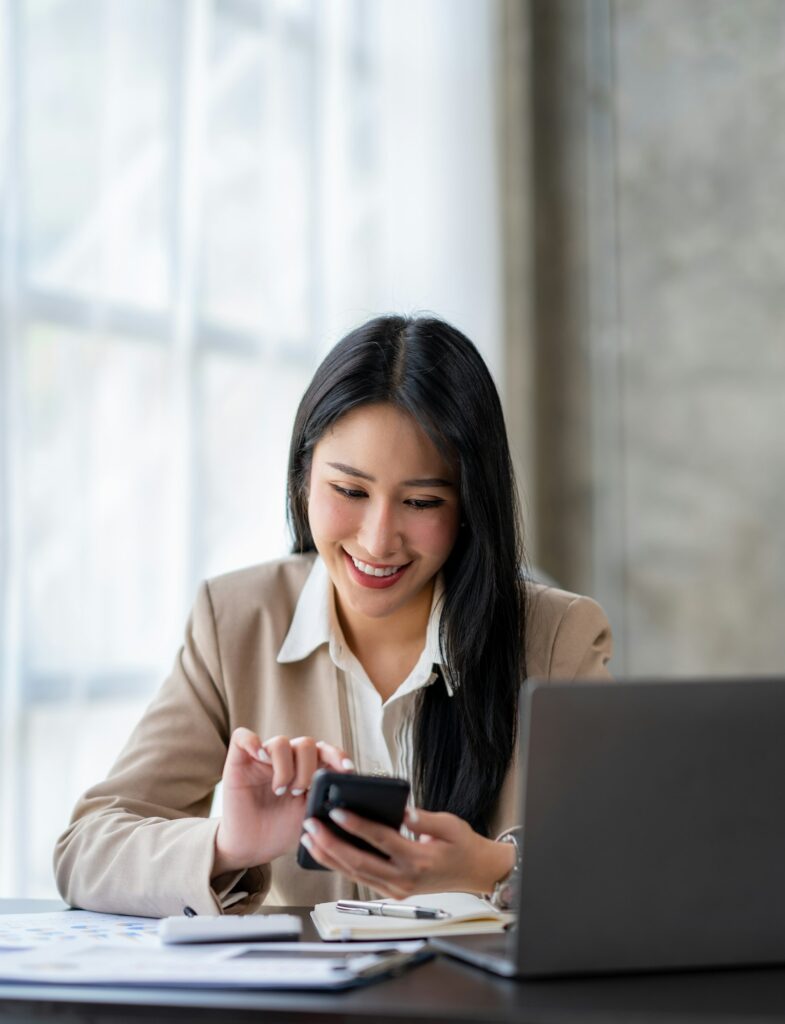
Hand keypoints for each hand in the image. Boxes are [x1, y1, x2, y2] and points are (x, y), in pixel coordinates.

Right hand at [213, 728, 353, 874]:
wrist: (252, 848)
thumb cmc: (281, 831)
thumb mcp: (310, 816)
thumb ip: (326, 798)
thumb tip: (346, 788)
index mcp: (306, 769)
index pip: (326, 751)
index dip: (338, 756)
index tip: (348, 770)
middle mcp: (286, 760)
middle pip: (306, 743)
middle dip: (308, 768)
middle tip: (299, 792)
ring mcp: (262, 759)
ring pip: (280, 742)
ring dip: (285, 767)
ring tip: (280, 790)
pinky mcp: (239, 761)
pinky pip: (243, 737)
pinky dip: (253, 742)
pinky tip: (260, 758)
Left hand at [299, 806, 514, 898]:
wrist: (475, 873)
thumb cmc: (462, 846)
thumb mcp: (449, 825)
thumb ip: (423, 819)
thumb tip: (401, 811)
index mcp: (418, 860)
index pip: (381, 840)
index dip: (357, 826)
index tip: (336, 812)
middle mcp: (404, 879)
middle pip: (360, 861)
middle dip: (331, 843)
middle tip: (311, 825)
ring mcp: (397, 888)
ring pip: (355, 873)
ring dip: (330, 856)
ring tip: (310, 838)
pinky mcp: (393, 891)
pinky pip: (361, 878)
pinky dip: (341, 865)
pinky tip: (326, 852)